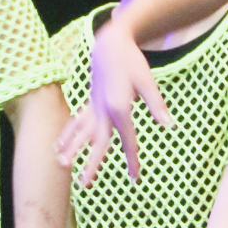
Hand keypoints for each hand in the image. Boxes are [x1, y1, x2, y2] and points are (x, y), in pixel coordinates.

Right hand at [57, 20, 169, 188]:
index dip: (132, 160)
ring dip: (71, 149)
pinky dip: (67, 134)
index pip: (127, 140)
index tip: (136, 179)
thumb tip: (168, 125)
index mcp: (119, 107)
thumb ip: (156, 105)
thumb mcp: (147, 81)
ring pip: (80, 133)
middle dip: (91, 164)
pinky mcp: (89, 103)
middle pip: (97, 142)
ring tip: (61, 165)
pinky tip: (58, 146)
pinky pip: (76, 122)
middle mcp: (102, 110)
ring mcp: (93, 107)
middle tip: (85, 184)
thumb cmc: (131, 61)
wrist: (110, 43)